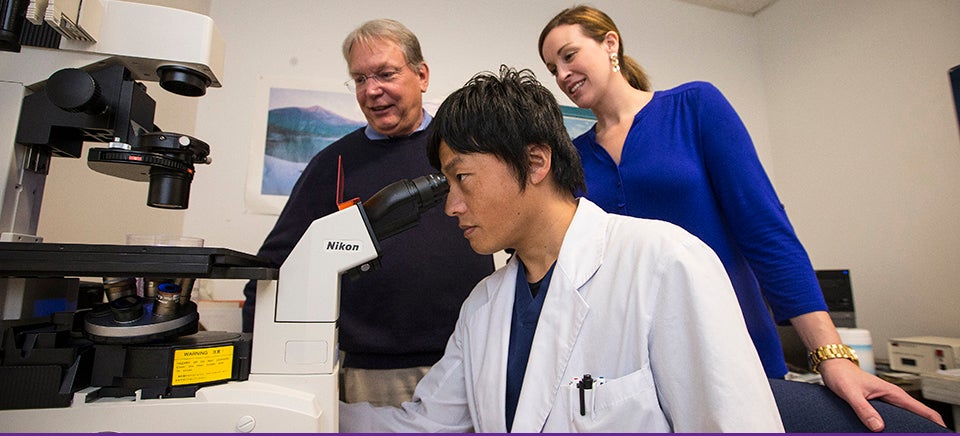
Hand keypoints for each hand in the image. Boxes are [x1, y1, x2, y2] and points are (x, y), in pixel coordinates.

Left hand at [818, 358, 945, 431]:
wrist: (833, 367)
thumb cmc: (842, 375)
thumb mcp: (851, 393)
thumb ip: (863, 409)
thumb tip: (878, 426)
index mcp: (892, 392)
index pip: (922, 409)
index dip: (935, 422)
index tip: (940, 432)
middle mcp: (892, 396)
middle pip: (917, 415)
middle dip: (925, 427)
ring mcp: (886, 400)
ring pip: (905, 416)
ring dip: (910, 426)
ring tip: (913, 435)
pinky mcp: (879, 404)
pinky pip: (893, 416)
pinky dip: (897, 425)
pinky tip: (892, 432)